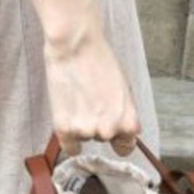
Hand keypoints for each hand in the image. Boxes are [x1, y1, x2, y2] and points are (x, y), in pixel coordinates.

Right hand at [42, 0, 141, 157]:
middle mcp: (109, 130)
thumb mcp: (125, 89)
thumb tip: (125, 130)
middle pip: (102, 138)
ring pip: (84, 137)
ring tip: (76, 99)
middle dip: (97, 124)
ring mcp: (86, 131)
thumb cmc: (101, 60)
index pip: (125, 147)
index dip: (117, 137)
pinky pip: (69, 147)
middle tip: (89, 102)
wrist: (76, 46)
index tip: (110, 130)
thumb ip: (125, 113)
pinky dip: (68, 138)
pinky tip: (67, 120)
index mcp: (129, 122)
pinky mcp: (64, 128)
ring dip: (79, 124)